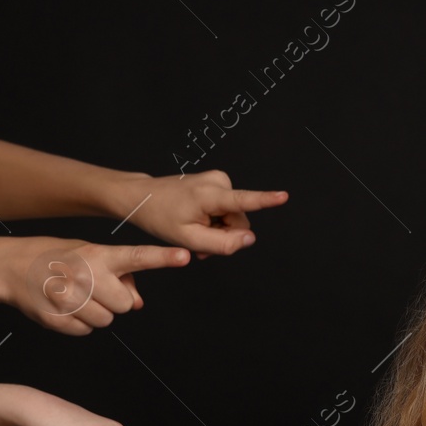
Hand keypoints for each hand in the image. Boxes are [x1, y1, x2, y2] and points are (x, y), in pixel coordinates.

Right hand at [3, 236, 189, 335]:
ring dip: (95, 313)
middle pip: (125, 305)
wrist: (11, 266)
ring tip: (75, 295)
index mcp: (99, 255)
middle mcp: (86, 274)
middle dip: (113, 300)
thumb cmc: (59, 258)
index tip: (184, 255)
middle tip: (91, 288)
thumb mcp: (91, 255)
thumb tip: (138, 304)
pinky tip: (62, 306)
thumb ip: (122, 276)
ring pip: (106, 321)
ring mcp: (70, 297)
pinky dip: (77, 323)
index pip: (137, 257)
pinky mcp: (58, 318)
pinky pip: (85, 331)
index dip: (163, 258)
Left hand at [123, 169, 288, 258]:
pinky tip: (198, 224)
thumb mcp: (188, 239)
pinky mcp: (217, 182)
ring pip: (233, 217)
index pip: (243, 201)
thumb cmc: (160, 216)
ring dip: (218, 230)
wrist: (142, 197)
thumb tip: (250, 239)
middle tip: (200, 244)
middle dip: (225, 235)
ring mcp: (217, 180)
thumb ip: (222, 243)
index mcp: (209, 195)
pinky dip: (214, 221)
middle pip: (238, 220)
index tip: (284, 196)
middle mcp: (218, 182)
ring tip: (196, 234)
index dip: (266, 201)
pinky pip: (226, 210)